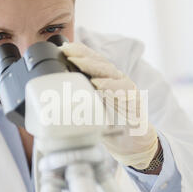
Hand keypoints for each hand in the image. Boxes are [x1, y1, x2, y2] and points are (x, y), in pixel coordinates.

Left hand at [59, 42, 158, 169]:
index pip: (94, 62)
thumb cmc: (111, 126)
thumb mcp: (91, 110)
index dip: (80, 52)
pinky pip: (123, 93)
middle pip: (101, 64)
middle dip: (83, 56)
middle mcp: (118, 82)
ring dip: (94, 68)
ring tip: (79, 63)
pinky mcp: (135, 104)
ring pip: (111, 74)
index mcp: (107, 81)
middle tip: (68, 52)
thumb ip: (80, 99)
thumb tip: (56, 95)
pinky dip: (111, 88)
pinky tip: (100, 85)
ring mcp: (128, 91)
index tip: (64, 46)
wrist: (134, 145)